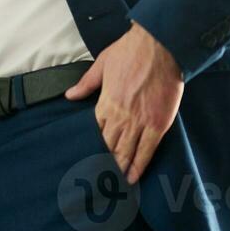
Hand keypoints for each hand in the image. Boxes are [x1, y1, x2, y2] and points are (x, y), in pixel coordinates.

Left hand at [64, 21, 184, 183]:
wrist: (160, 46)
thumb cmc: (130, 51)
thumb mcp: (102, 63)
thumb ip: (86, 83)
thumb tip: (69, 95)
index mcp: (106, 102)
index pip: (95, 131)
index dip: (91, 147)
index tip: (85, 162)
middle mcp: (122, 116)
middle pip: (109, 146)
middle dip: (103, 163)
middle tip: (96, 181)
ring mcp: (141, 121)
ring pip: (126, 152)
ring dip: (119, 169)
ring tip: (112, 184)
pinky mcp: (158, 124)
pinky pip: (147, 150)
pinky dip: (140, 165)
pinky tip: (133, 177)